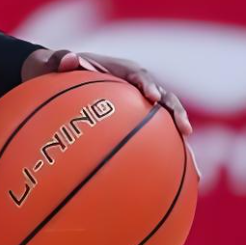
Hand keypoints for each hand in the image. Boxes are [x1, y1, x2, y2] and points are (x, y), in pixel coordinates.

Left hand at [21, 47, 200, 179]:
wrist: (55, 78)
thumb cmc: (54, 70)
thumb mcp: (51, 63)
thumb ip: (59, 59)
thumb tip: (68, 58)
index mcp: (119, 71)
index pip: (138, 75)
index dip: (147, 84)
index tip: (151, 96)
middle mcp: (135, 88)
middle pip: (163, 99)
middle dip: (176, 112)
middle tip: (184, 130)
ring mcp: (139, 107)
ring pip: (167, 124)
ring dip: (181, 144)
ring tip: (194, 169)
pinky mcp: (139, 126)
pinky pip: (156, 143)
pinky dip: (170, 161)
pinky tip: (184, 185)